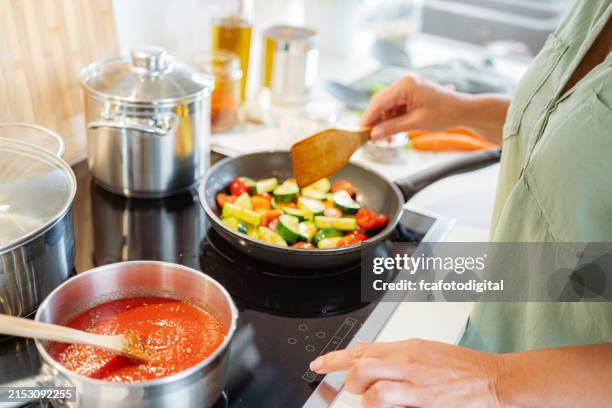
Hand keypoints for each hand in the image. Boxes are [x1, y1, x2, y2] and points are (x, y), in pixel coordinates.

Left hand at [309, 338, 503, 407]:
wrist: (493, 380)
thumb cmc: (464, 367)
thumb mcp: (425, 349)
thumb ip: (394, 352)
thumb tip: (367, 351)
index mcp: (407, 347)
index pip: (362, 349)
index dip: (335, 358)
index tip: (319, 365)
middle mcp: (407, 362)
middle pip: (361, 366)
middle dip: (349, 379)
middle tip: (354, 388)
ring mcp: (415, 383)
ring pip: (371, 387)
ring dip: (365, 397)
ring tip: (371, 400)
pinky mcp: (423, 402)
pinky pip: (389, 402)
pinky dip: (379, 406)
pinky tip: (387, 406)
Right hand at [362, 75, 468, 140]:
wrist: (464, 111)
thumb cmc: (445, 113)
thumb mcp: (416, 123)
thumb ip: (392, 128)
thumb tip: (374, 134)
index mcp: (406, 85)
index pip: (379, 102)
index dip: (368, 118)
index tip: (361, 132)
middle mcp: (404, 83)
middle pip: (380, 103)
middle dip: (375, 121)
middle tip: (370, 137)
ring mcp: (407, 89)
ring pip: (386, 106)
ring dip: (384, 122)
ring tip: (384, 139)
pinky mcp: (410, 95)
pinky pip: (395, 108)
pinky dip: (392, 120)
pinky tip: (391, 132)